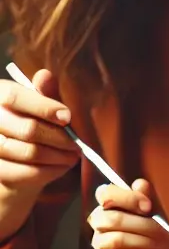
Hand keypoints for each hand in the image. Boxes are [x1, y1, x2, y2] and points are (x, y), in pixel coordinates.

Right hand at [0, 71, 78, 196]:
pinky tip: (61, 166)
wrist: (14, 162)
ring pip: (30, 152)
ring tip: (73, 155)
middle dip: (59, 137)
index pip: (12, 97)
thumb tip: (45, 75)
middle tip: (77, 143)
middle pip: (27, 129)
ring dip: (59, 156)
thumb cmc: (29, 127)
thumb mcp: (38, 108)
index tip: (67, 117)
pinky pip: (26, 173)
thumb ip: (44, 94)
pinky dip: (50, 171)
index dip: (43, 107)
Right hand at [88, 179, 168, 248]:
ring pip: (116, 239)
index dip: (127, 198)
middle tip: (160, 231)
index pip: (105, 193)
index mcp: (110, 204)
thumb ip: (147, 197)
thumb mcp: (156, 211)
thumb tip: (140, 184)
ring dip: (143, 241)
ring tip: (159, 244)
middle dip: (142, 224)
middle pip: (112, 219)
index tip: (148, 206)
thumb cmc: (157, 230)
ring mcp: (100, 242)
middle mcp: (100, 222)